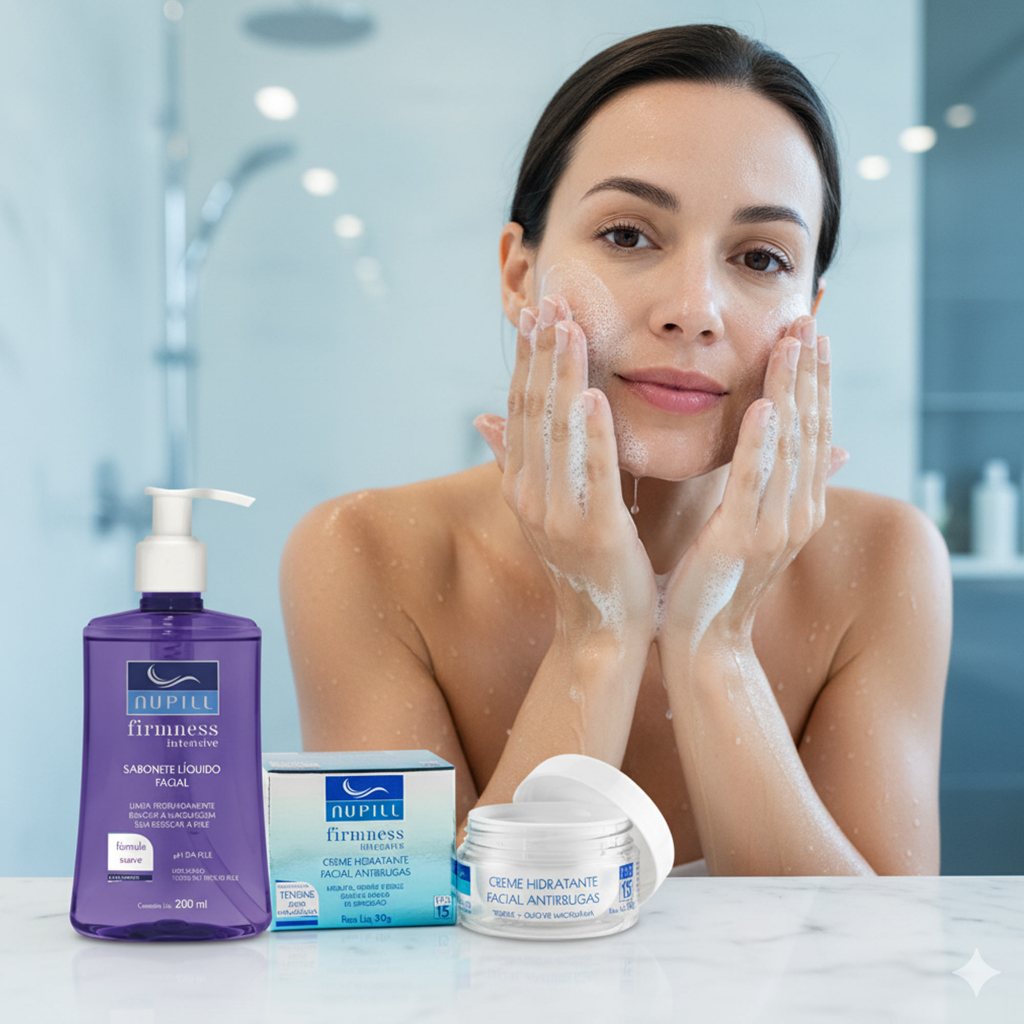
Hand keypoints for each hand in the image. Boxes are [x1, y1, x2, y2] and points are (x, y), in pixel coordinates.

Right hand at [474, 294, 657, 643]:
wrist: (599, 628)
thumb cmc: (581, 564)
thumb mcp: (543, 507)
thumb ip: (514, 460)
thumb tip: (482, 417)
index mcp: (521, 484)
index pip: (521, 409)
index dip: (527, 359)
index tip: (535, 312)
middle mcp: (530, 494)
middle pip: (533, 411)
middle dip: (542, 353)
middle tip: (552, 299)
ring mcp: (557, 513)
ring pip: (556, 433)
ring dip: (561, 378)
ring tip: (568, 329)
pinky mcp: (593, 531)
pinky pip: (590, 476)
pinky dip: (589, 436)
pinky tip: (592, 396)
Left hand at [657, 315, 847, 661]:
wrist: (704, 644)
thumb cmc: (718, 584)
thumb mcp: (753, 527)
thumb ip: (779, 484)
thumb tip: (822, 449)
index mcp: (797, 506)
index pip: (811, 430)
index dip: (814, 382)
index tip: (812, 335)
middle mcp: (797, 512)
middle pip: (809, 428)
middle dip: (810, 373)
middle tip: (810, 320)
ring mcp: (775, 527)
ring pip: (790, 446)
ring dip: (793, 391)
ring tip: (794, 343)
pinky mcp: (743, 540)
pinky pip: (754, 483)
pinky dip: (763, 443)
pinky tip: (766, 406)